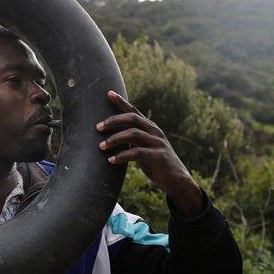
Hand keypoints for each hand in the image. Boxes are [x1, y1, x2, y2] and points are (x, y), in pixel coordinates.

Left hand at [96, 90, 203, 217]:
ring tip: (101, 146)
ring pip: (133, 134)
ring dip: (114, 139)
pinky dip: (122, 156)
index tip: (109, 93)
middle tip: (97, 127)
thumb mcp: (143, 147)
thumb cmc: (155, 162)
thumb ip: (132, 139)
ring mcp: (158, 143)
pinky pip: (138, 153)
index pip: (134, 111)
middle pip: (132, 118)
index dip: (121, 102)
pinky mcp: (159, 157)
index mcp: (150, 127)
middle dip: (113, 121)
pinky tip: (111, 160)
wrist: (176, 180)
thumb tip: (110, 134)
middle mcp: (154, 131)